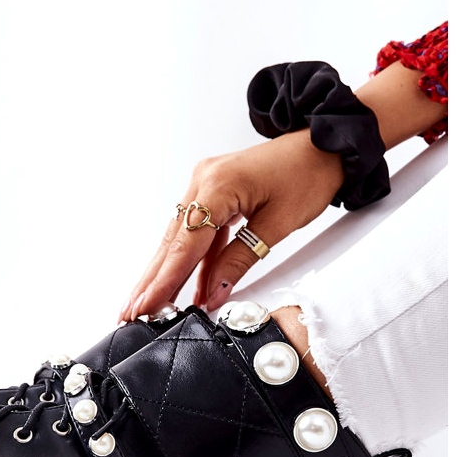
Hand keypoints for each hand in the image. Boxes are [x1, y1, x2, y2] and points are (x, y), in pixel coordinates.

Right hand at [120, 129, 344, 319]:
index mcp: (217, 186)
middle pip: (170, 242)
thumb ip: (240, 260)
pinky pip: (194, 232)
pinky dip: (189, 261)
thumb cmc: (309, 174)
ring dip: (164, 273)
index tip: (145, 306)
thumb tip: (213, 293)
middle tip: (130, 311)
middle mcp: (202, 182)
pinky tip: (182, 287)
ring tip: (146, 304)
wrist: (325, 144)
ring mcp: (203, 185)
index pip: (184, 245)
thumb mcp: (279, 224)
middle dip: (151, 281)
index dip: (163, 280)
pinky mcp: (212, 193)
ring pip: (177, 239)